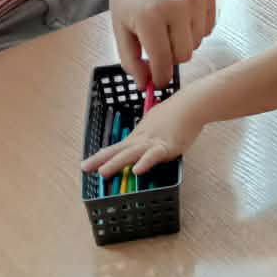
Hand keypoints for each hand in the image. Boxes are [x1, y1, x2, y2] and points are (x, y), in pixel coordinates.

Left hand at [82, 88, 205, 177]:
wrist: (191, 104)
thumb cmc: (177, 112)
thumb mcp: (156, 121)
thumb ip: (149, 134)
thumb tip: (144, 142)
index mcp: (139, 134)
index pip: (117, 147)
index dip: (101, 156)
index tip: (86, 164)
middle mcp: (142, 138)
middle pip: (118, 150)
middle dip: (101, 160)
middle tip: (85, 168)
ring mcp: (153, 141)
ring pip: (131, 153)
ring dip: (116, 163)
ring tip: (102, 172)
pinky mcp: (167, 146)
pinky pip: (154, 155)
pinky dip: (145, 163)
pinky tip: (137, 171)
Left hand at [109, 0, 215, 87]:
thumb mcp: (119, 23)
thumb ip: (131, 57)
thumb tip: (144, 84)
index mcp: (149, 18)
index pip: (163, 63)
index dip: (160, 78)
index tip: (157, 81)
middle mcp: (175, 9)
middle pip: (184, 56)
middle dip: (171, 57)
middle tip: (159, 45)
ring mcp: (195, 1)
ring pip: (197, 44)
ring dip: (184, 42)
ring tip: (170, 26)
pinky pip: (208, 29)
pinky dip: (196, 30)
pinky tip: (182, 16)